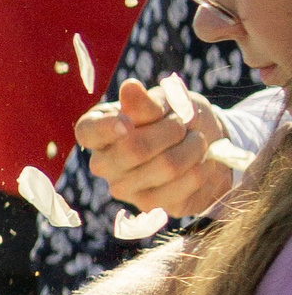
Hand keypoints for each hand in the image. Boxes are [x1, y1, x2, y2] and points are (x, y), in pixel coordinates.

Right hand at [76, 79, 234, 217]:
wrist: (206, 148)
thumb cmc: (176, 118)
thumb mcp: (165, 102)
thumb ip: (147, 101)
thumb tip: (130, 88)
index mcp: (99, 131)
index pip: (89, 131)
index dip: (106, 128)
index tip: (127, 123)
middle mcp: (103, 163)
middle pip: (134, 149)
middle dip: (171, 130)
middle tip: (184, 123)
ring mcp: (124, 188)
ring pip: (166, 167)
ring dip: (193, 148)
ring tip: (198, 141)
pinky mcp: (151, 206)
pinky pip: (182, 186)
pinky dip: (202, 169)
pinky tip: (204, 162)